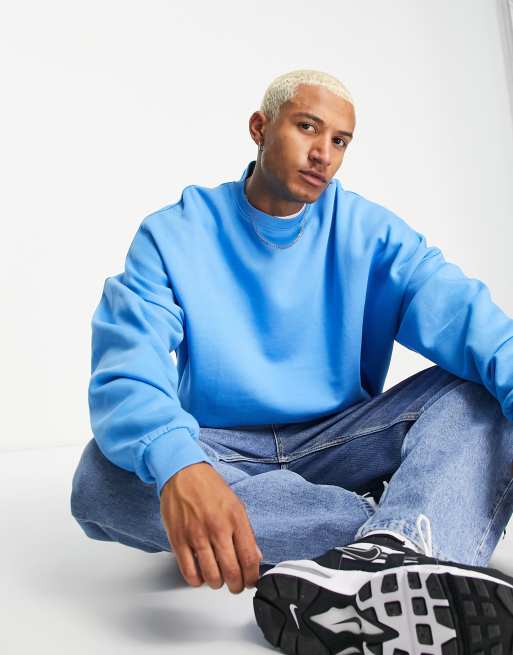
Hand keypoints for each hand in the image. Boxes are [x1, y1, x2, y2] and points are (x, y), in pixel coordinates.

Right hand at [160, 462, 262, 592]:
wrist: (183, 473)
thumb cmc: (210, 488)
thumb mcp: (236, 505)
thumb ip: (246, 532)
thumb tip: (256, 556)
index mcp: (235, 518)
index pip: (249, 558)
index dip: (252, 577)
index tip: (251, 581)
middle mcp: (217, 528)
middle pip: (232, 571)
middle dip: (236, 586)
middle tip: (235, 585)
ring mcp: (196, 535)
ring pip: (211, 576)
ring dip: (217, 584)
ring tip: (218, 580)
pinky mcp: (178, 540)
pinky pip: (189, 572)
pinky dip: (197, 580)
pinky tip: (200, 575)